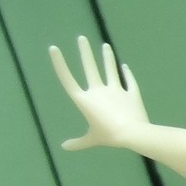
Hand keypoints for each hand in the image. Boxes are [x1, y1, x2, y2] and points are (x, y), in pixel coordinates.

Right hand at [49, 36, 147, 151]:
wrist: (132, 134)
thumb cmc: (109, 137)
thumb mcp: (91, 139)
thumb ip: (78, 142)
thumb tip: (64, 147)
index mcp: (85, 100)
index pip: (67, 79)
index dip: (60, 64)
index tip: (54, 49)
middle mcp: (98, 91)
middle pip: (90, 67)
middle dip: (85, 52)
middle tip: (82, 38)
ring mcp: (116, 90)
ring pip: (110, 69)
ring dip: (107, 57)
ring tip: (106, 45)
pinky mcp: (131, 92)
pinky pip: (129, 81)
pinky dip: (127, 74)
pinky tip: (125, 66)